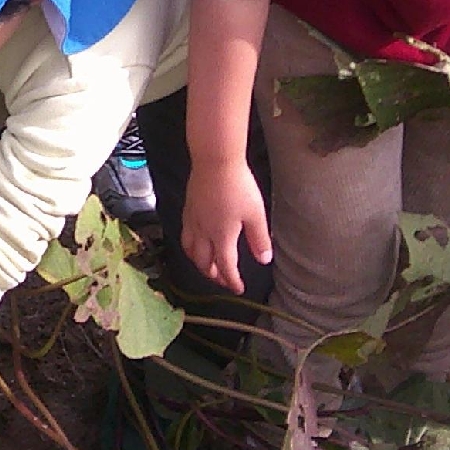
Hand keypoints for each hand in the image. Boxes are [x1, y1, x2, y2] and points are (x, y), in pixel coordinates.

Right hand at [181, 158, 271, 295]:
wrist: (215, 161)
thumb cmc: (238, 186)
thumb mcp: (256, 214)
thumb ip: (259, 239)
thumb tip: (264, 260)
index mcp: (222, 236)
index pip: (226, 266)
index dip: (232, 281)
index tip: (238, 289)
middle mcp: (203, 232)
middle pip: (204, 262)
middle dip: (213, 275)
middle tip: (223, 280)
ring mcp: (193, 220)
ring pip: (190, 251)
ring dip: (199, 263)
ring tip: (208, 266)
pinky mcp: (187, 209)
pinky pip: (185, 236)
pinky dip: (190, 247)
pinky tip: (197, 242)